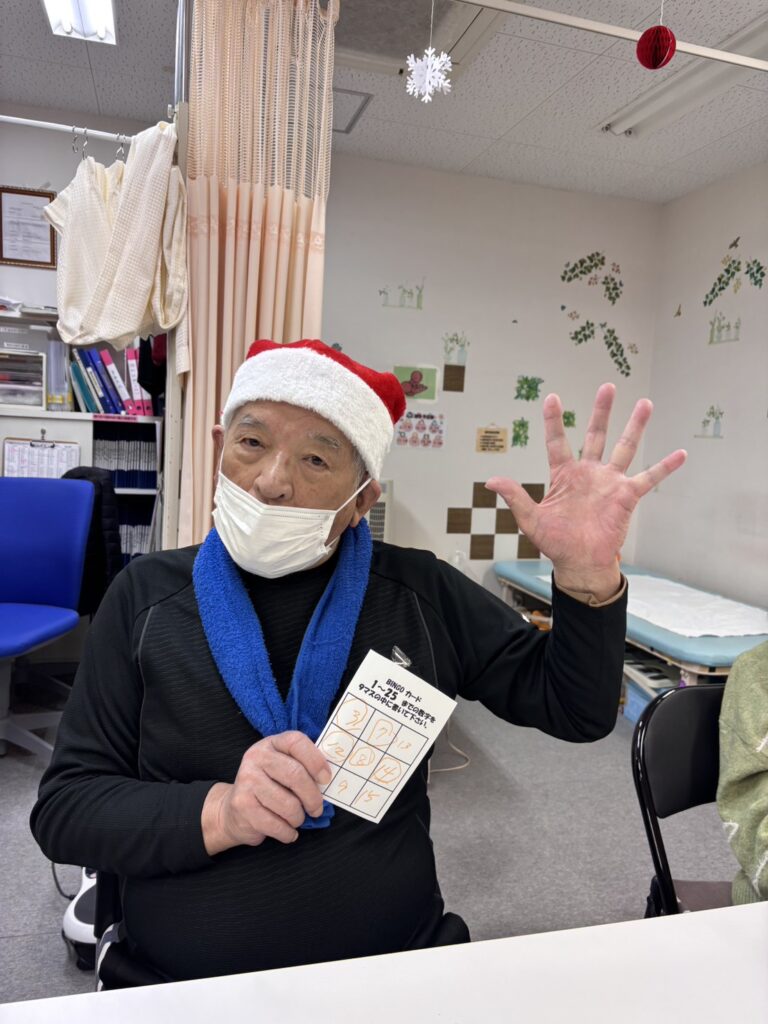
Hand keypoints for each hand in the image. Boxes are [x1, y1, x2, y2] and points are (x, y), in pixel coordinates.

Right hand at [202, 731, 331, 854]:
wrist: (234, 810)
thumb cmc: (270, 787)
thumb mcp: (283, 768)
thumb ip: (303, 766)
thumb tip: (329, 779)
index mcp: (271, 743)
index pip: (297, 742)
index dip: (316, 760)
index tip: (326, 779)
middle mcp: (256, 757)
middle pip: (295, 775)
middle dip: (313, 797)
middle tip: (317, 809)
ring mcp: (247, 780)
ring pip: (288, 804)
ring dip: (298, 818)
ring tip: (296, 818)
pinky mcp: (242, 805)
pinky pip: (276, 824)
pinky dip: (288, 833)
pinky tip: (287, 831)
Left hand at [486, 383, 686, 600]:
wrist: (579, 563)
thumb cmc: (555, 542)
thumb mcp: (530, 519)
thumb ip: (514, 497)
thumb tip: (490, 480)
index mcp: (563, 475)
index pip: (557, 441)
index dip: (555, 420)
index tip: (552, 397)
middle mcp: (588, 473)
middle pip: (596, 434)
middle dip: (602, 411)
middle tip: (608, 386)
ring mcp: (609, 483)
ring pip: (624, 447)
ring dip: (635, 426)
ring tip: (645, 403)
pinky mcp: (627, 496)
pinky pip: (649, 478)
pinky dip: (665, 467)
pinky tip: (681, 453)